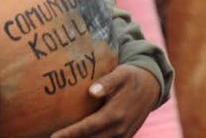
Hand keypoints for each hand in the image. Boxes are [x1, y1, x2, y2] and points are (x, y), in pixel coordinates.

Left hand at [48, 64, 163, 137]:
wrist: (152, 87)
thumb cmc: (132, 77)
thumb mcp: (121, 74)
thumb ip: (107, 82)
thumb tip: (92, 91)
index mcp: (115, 114)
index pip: (87, 128)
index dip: (69, 134)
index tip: (53, 136)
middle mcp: (118, 129)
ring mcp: (122, 136)